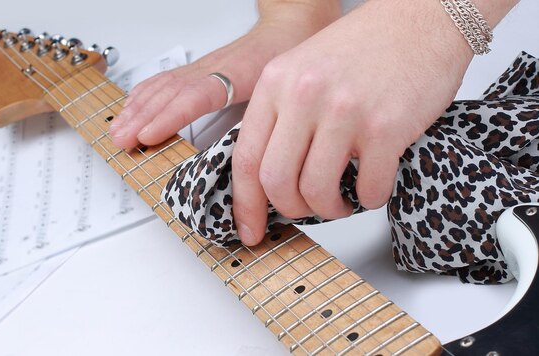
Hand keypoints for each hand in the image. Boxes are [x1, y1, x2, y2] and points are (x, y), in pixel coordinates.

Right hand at [109, 0, 340, 148]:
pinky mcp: (199, 69)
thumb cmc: (291, 54)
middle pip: (169, 93)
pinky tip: (133, 105)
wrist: (291, 26)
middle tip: (123, 142)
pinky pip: (165, 79)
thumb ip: (270, 123)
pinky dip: (144, 94)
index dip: (170, 117)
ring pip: (163, 86)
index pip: (195, 96)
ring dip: (137, 109)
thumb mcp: (289, 92)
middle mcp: (213, 69)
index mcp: (235, 75)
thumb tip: (260, 161)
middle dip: (141, 118)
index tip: (148, 135)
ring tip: (119, 131)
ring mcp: (203, 68)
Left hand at [232, 0, 476, 244]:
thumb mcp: (304, 69)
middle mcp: (304, 95)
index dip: (245, 203)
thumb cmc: (368, 44)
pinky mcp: (385, 127)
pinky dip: (369, 198)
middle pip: (276, 182)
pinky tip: (372, 185)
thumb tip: (269, 174)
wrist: (423, 17)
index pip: (245, 158)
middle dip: (291, 209)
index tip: (250, 228)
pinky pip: (368, 188)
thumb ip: (281, 115)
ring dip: (330, 209)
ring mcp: (344, 111)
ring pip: (317, 191)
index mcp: (277, 82)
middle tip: (307, 208)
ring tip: (342, 200)